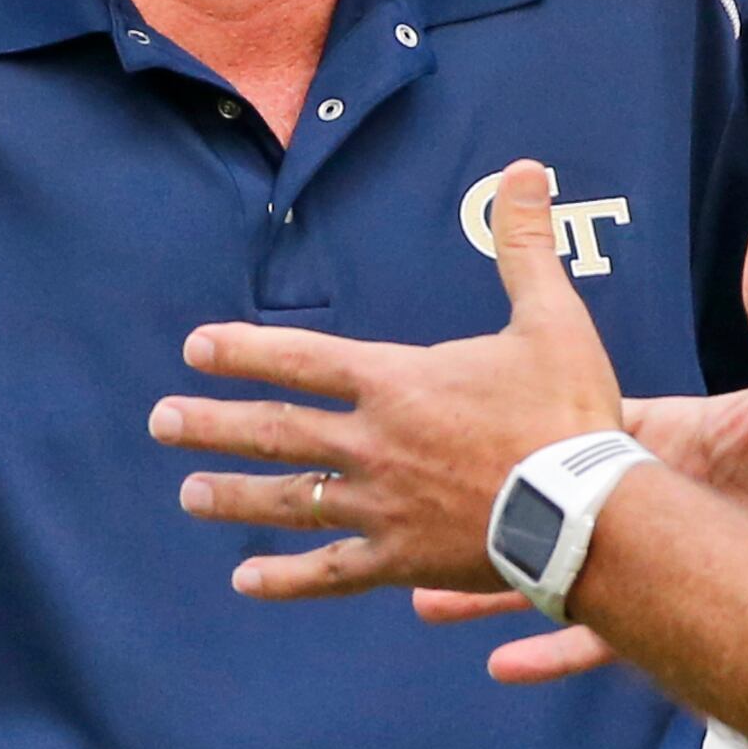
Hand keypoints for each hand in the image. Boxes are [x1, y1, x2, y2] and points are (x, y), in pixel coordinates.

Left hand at [156, 160, 625, 597]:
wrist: (588, 513)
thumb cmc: (569, 413)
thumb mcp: (552, 317)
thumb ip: (524, 244)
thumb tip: (522, 167)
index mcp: (397, 382)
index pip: (302, 359)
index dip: (244, 352)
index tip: (195, 349)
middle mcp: (373, 443)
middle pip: (276, 429)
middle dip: (212, 422)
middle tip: (160, 421)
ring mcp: (381, 507)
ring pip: (289, 500)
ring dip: (233, 496)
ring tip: (188, 493)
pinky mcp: (401, 560)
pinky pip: (331, 571)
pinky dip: (287, 578)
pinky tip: (248, 581)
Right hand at [411, 215, 747, 680]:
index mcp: (656, 438)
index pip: (568, 423)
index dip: (512, 420)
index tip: (451, 409)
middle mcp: (640, 498)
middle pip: (536, 503)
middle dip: (474, 509)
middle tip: (404, 506)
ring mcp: (653, 558)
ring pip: (553, 574)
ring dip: (489, 590)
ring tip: (423, 599)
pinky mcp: (678, 612)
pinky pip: (604, 637)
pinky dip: (554, 649)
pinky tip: (504, 668)